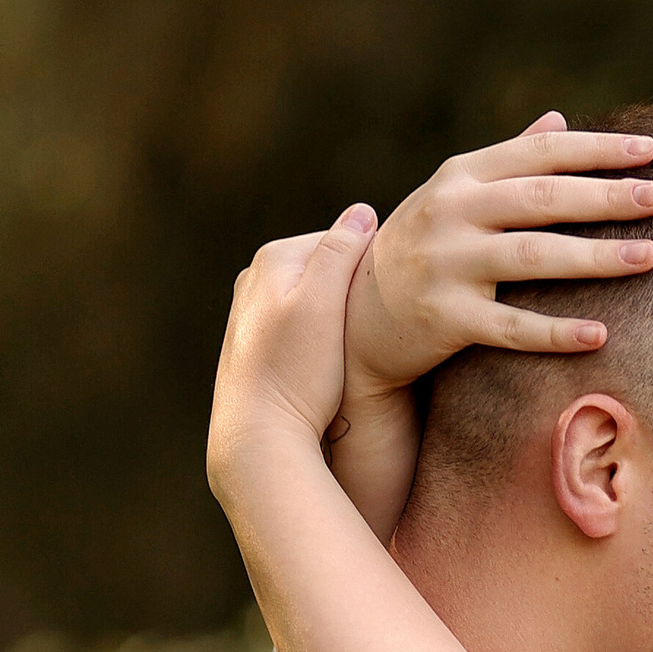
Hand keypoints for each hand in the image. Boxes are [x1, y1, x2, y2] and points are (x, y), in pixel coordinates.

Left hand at [208, 209, 382, 503]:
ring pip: (315, 301)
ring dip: (342, 317)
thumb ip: (341, 251)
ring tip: (360, 349)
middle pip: (327, 271)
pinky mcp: (255, 348)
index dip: (375, 266)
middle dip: (356, 291)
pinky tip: (332, 366)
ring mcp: (251, 315)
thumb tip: (364, 211)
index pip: (343, 241)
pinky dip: (321, 339)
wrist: (257, 440)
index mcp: (273, 258)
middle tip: (386, 326)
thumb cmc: (296, 374)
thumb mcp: (324, 304)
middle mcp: (254, 279)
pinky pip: (301, 328)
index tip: (400, 294)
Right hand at [342, 111, 652, 402]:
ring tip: (650, 257)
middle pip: (543, 199)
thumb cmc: (422, 249)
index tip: (650, 152)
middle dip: (607, 197)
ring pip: (533, 257)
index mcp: (462, 177)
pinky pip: (511, 328)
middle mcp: (453, 213)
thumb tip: (559, 119)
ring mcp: (447, 266)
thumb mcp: (455, 196)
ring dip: (596, 257)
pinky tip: (600, 334)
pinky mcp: (445, 319)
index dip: (597, 151)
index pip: (540, 154)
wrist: (357, 316)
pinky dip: (556, 332)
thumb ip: (508, 161)